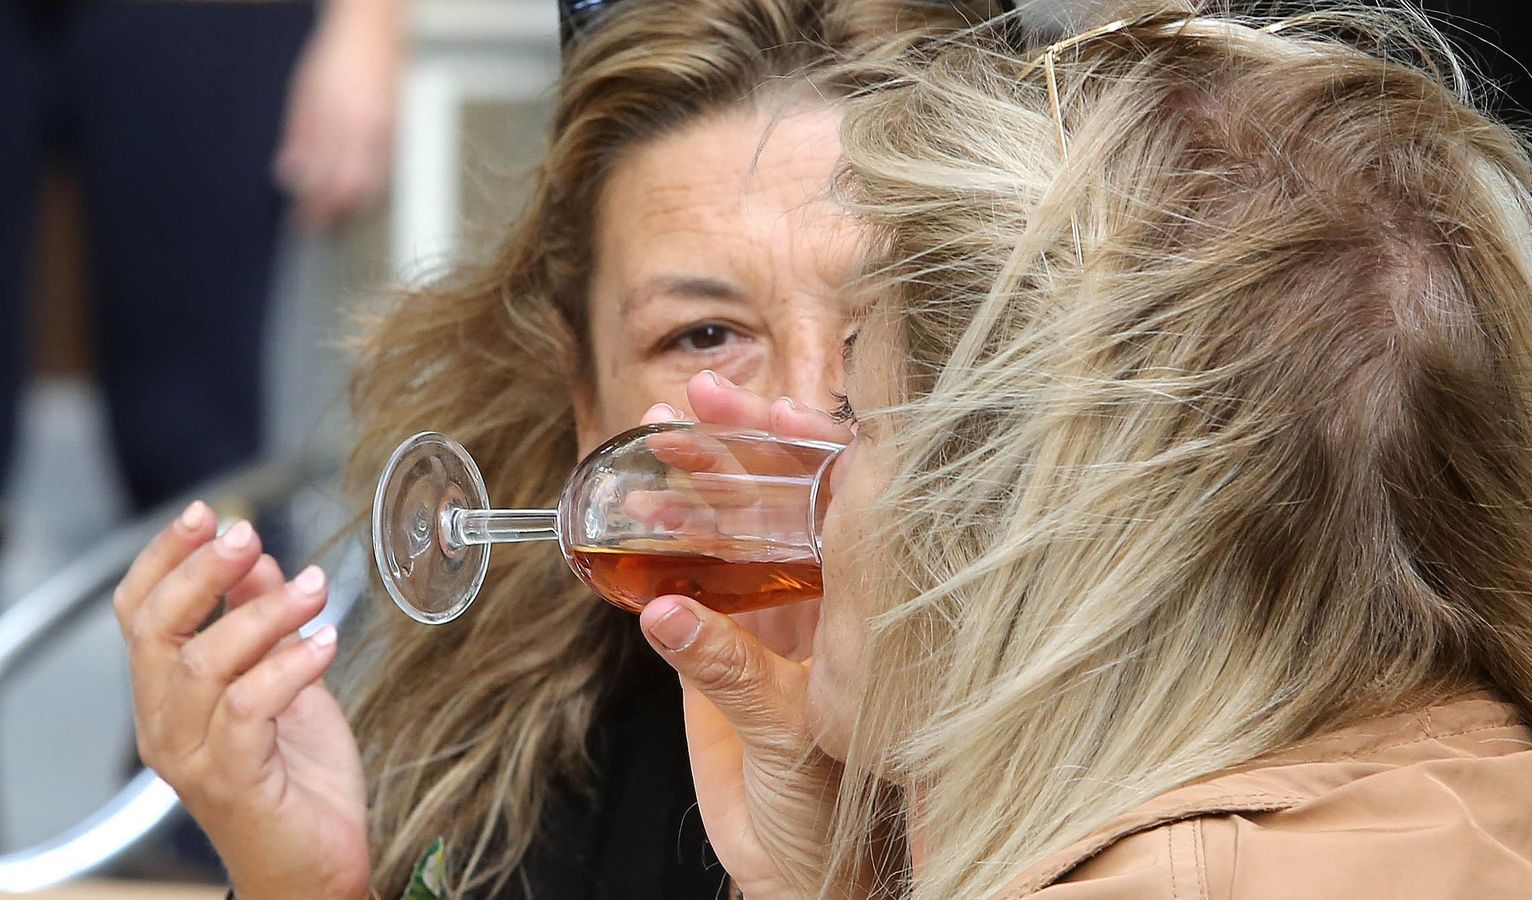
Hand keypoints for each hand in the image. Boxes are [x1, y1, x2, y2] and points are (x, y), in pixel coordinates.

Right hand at [114, 504, 369, 899]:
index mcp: (166, 696)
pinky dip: (289, 667)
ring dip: (261, 614)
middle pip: (157, 631)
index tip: (207, 514)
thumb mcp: (286, 681)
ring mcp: (192, 756)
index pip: (139, 615)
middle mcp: (164, 725)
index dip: (166, 559)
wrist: (316, 865)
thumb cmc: (298, 779)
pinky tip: (327, 645)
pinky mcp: (232, 780)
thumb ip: (265, 624)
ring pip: (203, 664)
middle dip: (201, 573)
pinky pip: (249, 706)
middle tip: (248, 536)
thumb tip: (259, 558)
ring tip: (313, 588)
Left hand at [275, 0, 403, 231]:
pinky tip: (358, 194)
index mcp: (340, 123)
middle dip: (335, 217)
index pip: (325, 183)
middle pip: (353, 194)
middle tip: (318, 228)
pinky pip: (387, 176)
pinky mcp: (399, 136)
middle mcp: (369, 134)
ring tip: (337, 216)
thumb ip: (299, 139)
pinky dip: (371, 192)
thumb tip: (289, 177)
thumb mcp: (302, 96)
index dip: (313, 209)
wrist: (372, 34)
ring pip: (375, 190)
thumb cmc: (333, 60)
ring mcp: (388, 136)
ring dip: (355, 209)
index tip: (301, 222)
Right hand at [639, 372, 859, 899]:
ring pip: (733, 533)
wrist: (804, 864)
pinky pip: (698, 584)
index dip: (799, 440)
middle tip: (683, 406)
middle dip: (730, 446)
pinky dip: (666, 553)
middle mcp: (819, 596)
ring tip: (649, 450)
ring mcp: (772, 616)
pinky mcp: (729, 646)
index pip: (838, 494)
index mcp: (858, 598)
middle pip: (775, 497)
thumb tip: (665, 613)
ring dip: (692, 491)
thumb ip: (730, 670)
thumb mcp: (789, 728)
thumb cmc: (833, 799)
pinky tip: (635, 529)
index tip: (760, 400)